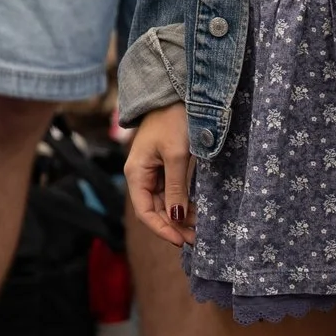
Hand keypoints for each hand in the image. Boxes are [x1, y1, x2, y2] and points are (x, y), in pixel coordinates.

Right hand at [125, 103, 195, 245]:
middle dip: (173, 226)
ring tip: (199, 228)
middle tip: (196, 239)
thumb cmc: (173, 121)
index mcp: (136, 173)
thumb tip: (175, 218)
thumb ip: (176, 188)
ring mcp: (153, 171)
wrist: (176, 93)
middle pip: (155, 210)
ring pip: (164, 202)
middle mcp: (141, 175)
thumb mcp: (176, 156)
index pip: (145, 212)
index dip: (161, 229)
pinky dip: (183, 203)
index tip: (181, 241)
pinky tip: (196, 211)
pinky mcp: (165, 166)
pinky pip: (171, 191)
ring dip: (179, 217)